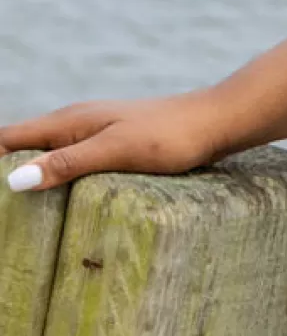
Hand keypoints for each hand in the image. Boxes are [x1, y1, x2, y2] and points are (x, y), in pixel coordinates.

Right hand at [2, 92, 226, 193]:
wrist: (217, 121)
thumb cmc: (169, 136)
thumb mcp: (115, 152)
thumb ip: (68, 163)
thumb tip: (15, 180)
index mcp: (68, 121)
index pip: (9, 139)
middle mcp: (75, 123)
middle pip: (23, 146)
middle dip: (5, 171)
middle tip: (2, 213)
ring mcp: (95, 133)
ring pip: (47, 153)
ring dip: (29, 174)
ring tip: (17, 211)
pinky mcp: (114, 145)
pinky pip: (71, 160)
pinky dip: (56, 176)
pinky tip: (60, 199)